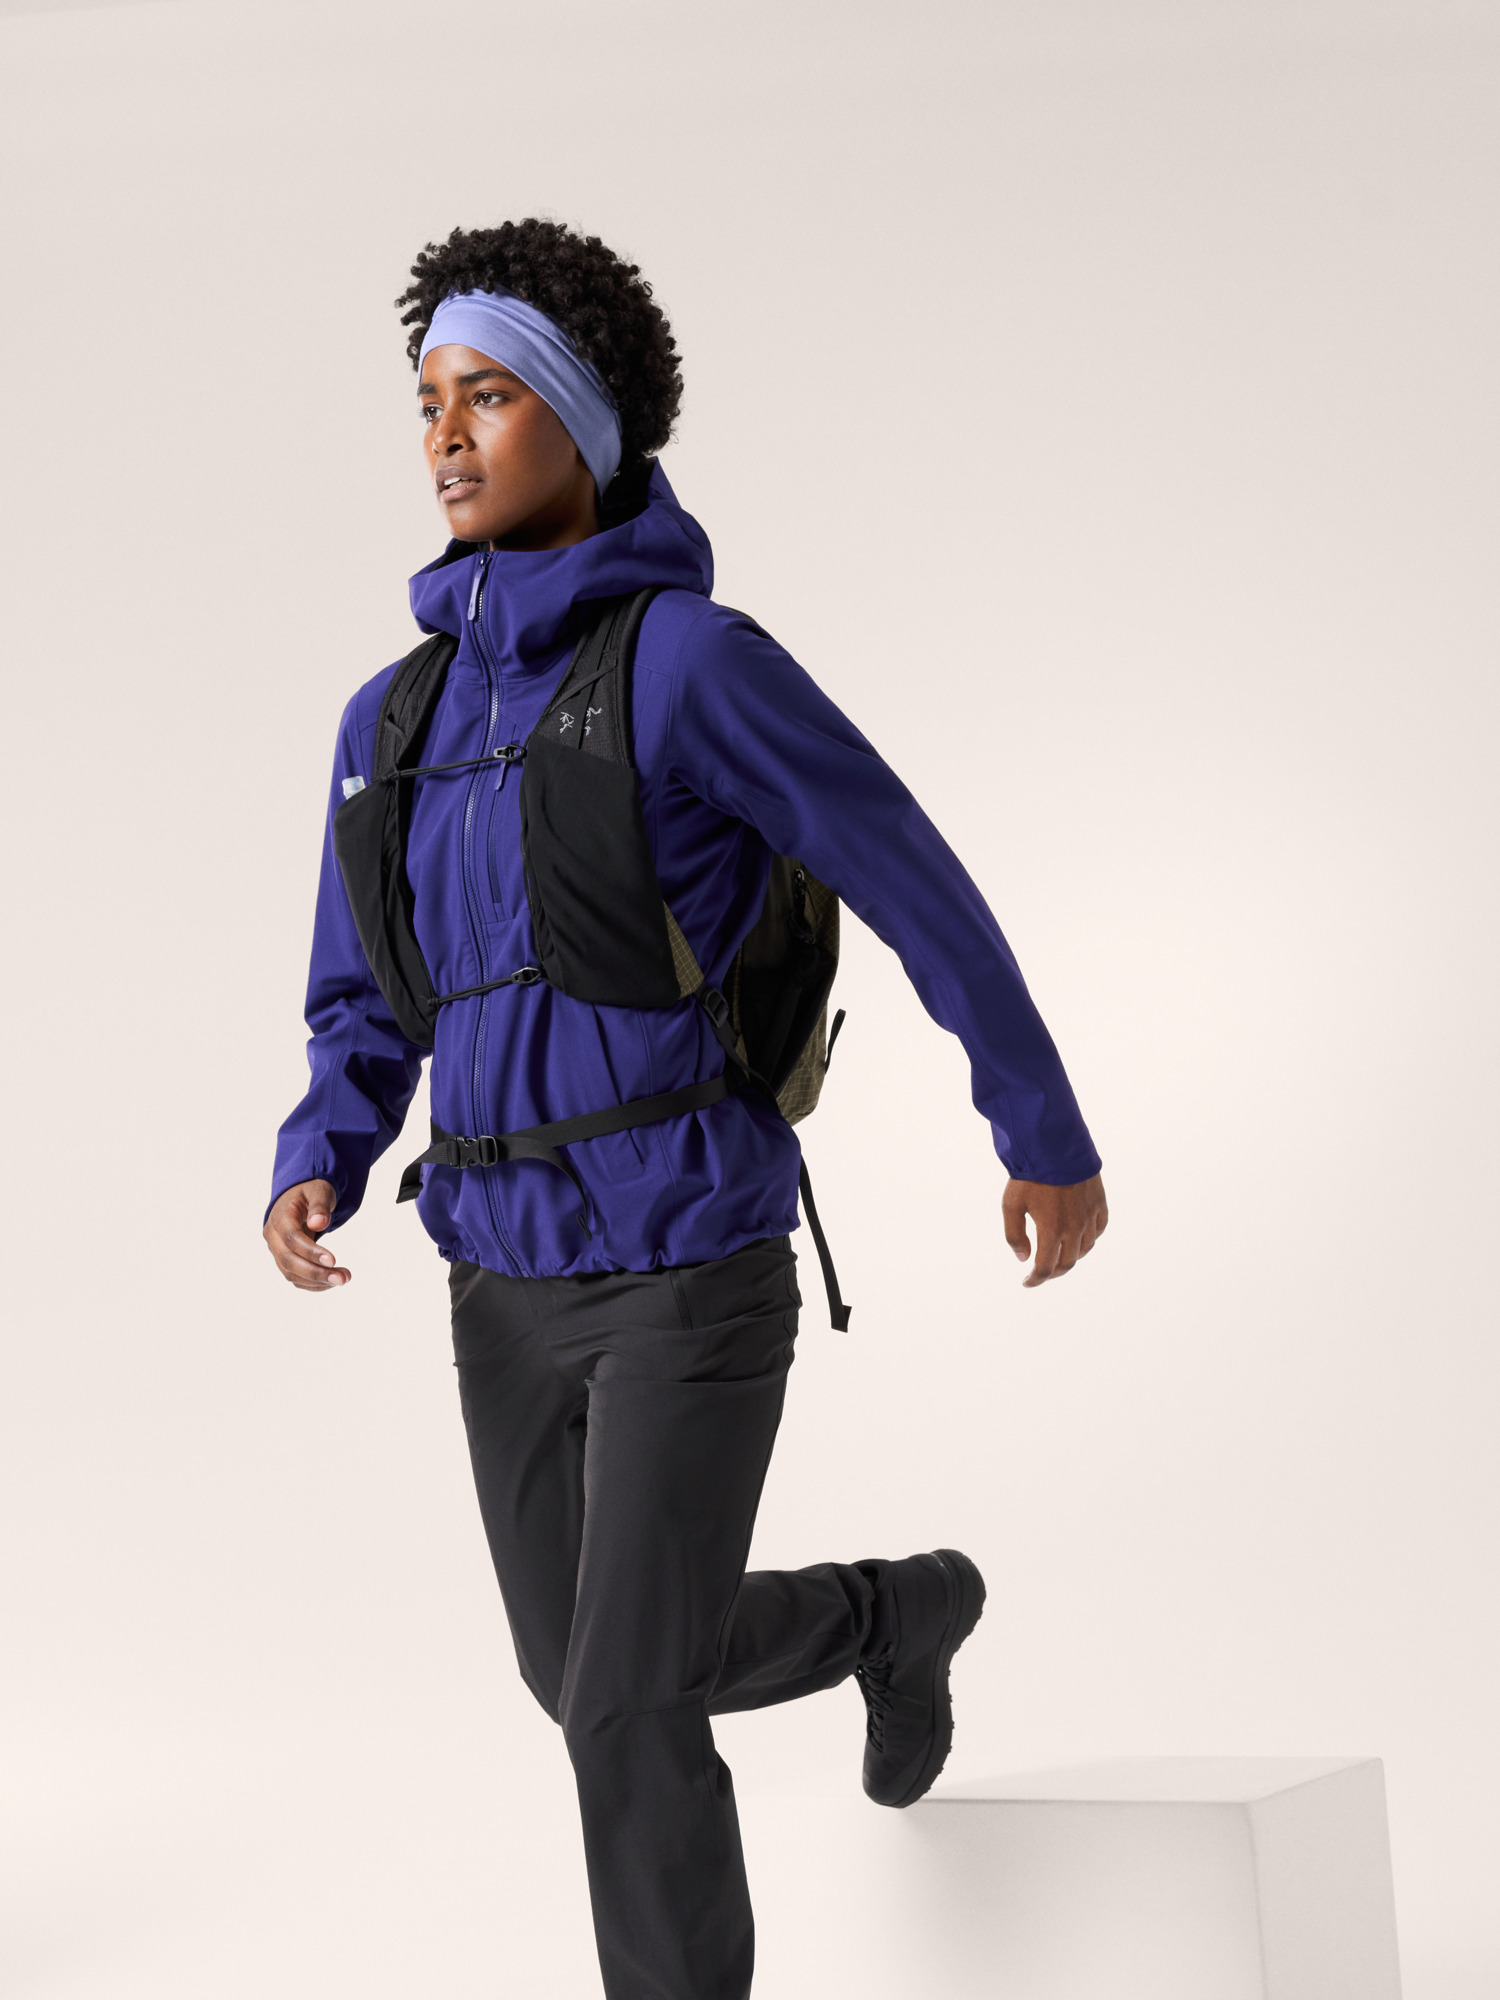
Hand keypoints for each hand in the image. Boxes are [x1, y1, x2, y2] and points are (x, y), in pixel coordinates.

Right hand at [263, 1179, 350, 1290]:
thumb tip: (318, 1224)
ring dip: (317, 1281)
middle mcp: (273, 1237)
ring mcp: (277, 1251)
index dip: (310, 1251)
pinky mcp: (284, 1260)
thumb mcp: (318, 1191)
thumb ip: (319, 1206)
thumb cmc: (310, 1193)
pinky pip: (295, 1278)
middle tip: (343, 1278)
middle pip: (289, 1261)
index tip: (333, 1260)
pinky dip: (313, 1283)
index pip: (291, 1238)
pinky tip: (332, 1281)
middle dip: (316, 1272)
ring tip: (343, 1279)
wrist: (298, 1198)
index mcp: (279, 1217)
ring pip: (291, 1273)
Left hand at [1003, 1173, 1107, 1287]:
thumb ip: (1014, 1235)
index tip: (1027, 1282)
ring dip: (1071, 1257)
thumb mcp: (1011, 1204)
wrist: (1055, 1144)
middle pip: (1067, 1263)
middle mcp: (1074, 1228)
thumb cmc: (1030, 1174)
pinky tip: (1080, 1238)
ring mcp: (1090, 1216)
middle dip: (1054, 1272)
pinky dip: (1089, 1240)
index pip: (1046, 1268)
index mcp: (1051, 1231)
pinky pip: (1098, 1230)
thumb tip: (1023, 1258)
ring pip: (1085, 1249)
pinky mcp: (1099, 1203)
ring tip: (1059, 1255)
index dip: (1035, 1280)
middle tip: (1043, 1272)